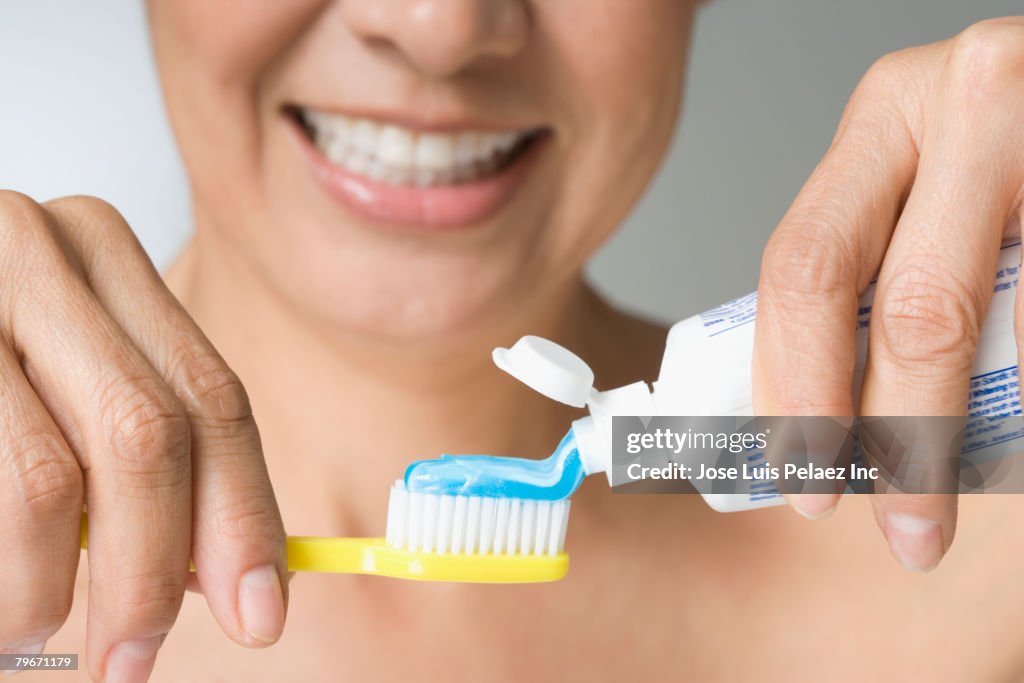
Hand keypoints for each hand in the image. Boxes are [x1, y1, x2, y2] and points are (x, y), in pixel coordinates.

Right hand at [0, 193, 287, 679]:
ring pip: (46, 484)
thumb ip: (149, 450)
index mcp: (104, 256)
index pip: (211, 398)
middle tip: (133, 662)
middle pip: (146, 437)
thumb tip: (229, 575)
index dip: (244, 516)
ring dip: (47, 590)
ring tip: (32, 633)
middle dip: (151, 572)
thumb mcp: (75, 376)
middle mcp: (35, 253)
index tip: (260, 615)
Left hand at [753, 18, 1023, 570]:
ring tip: (955, 496)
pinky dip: (1023, 384)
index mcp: (887, 114)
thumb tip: (818, 408)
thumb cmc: (1012, 150)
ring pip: (1003, 326)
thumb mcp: (931, 178)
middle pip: (905, 307)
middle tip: (896, 520)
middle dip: (892, 431)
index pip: (804, 267)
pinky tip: (1015, 432)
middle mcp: (967, 103)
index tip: (799, 473)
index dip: (794, 385)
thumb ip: (879, 261)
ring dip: (971, 427)